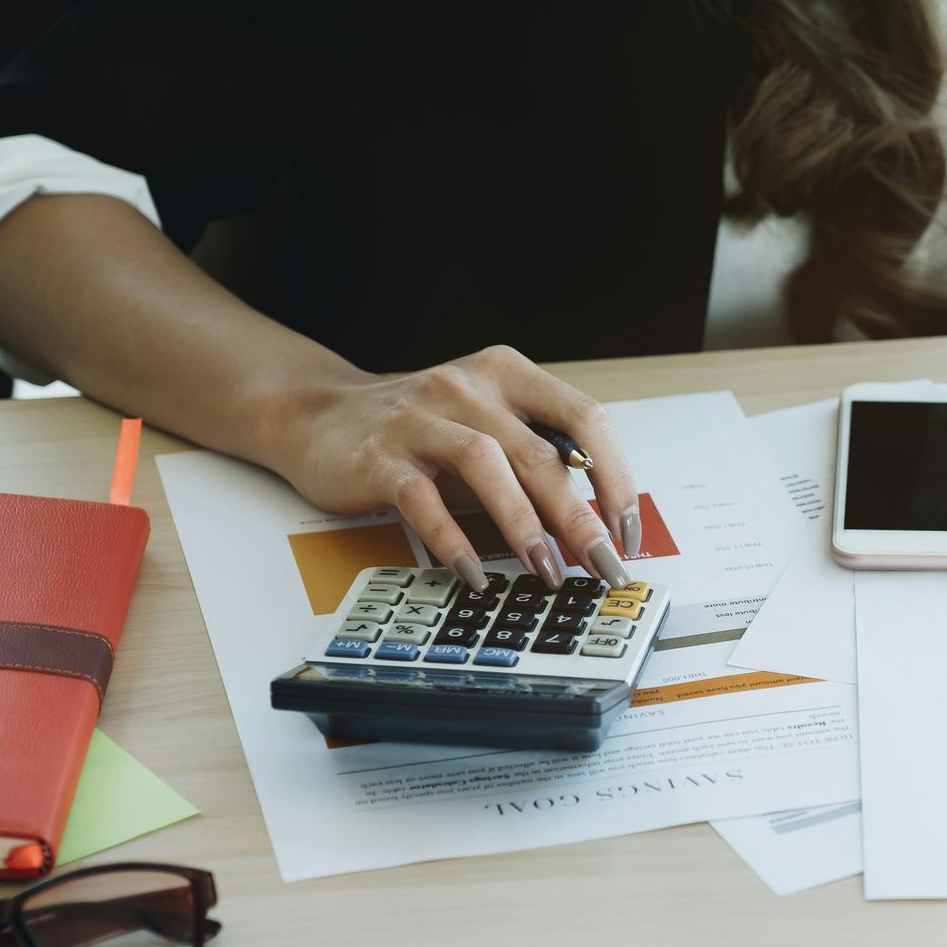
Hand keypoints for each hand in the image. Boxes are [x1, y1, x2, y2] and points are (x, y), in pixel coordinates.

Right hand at [271, 345, 638, 590]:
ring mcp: (421, 417)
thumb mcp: (485, 426)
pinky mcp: (379, 455)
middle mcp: (468, 387)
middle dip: (580, 517)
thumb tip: (596, 524)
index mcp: (508, 374)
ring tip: (546, 571)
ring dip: (524, 525)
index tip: (627, 528)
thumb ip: (533, 458)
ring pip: (487, 465)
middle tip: (603, 565)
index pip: (583, 418)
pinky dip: (453, 538)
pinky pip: (423, 498)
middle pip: (540, 452)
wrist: (319, 415)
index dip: (614, 475)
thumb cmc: (418, 428)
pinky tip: (472, 571)